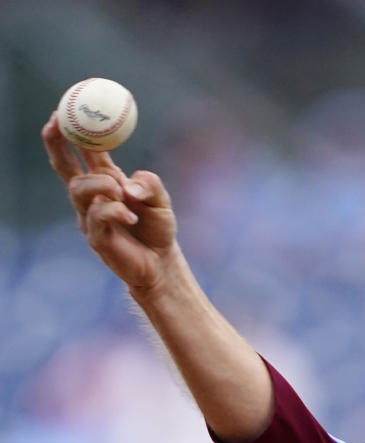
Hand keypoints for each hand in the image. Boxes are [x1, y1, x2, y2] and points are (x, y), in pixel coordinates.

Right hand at [41, 113, 177, 292]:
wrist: (162, 264)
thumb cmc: (158, 228)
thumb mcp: (161, 200)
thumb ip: (150, 184)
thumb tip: (128, 185)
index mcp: (106, 179)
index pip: (84, 150)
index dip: (74, 129)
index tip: (64, 109)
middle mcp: (92, 196)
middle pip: (64, 166)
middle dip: (56, 143)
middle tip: (56, 123)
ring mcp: (89, 216)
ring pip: (79, 189)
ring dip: (100, 184)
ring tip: (121, 192)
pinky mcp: (96, 238)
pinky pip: (96, 217)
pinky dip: (113, 210)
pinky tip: (130, 216)